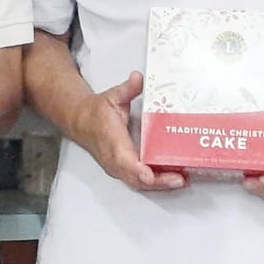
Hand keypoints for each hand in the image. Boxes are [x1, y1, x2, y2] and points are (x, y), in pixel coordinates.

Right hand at [74, 71, 186, 191]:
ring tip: (182, 180)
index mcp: (111, 141)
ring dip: (160, 184)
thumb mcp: (112, 97)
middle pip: (136, 178)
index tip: (149, 175)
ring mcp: (118, 168)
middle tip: (179, 179)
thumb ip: (127, 89)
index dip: (137, 170)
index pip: (123, 160)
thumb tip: (138, 78)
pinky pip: (139, 181)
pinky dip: (156, 182)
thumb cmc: (97, 113)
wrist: (81, 123)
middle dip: (158, 181)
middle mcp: (114, 159)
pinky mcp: (123, 171)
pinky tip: (174, 179)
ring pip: (139, 183)